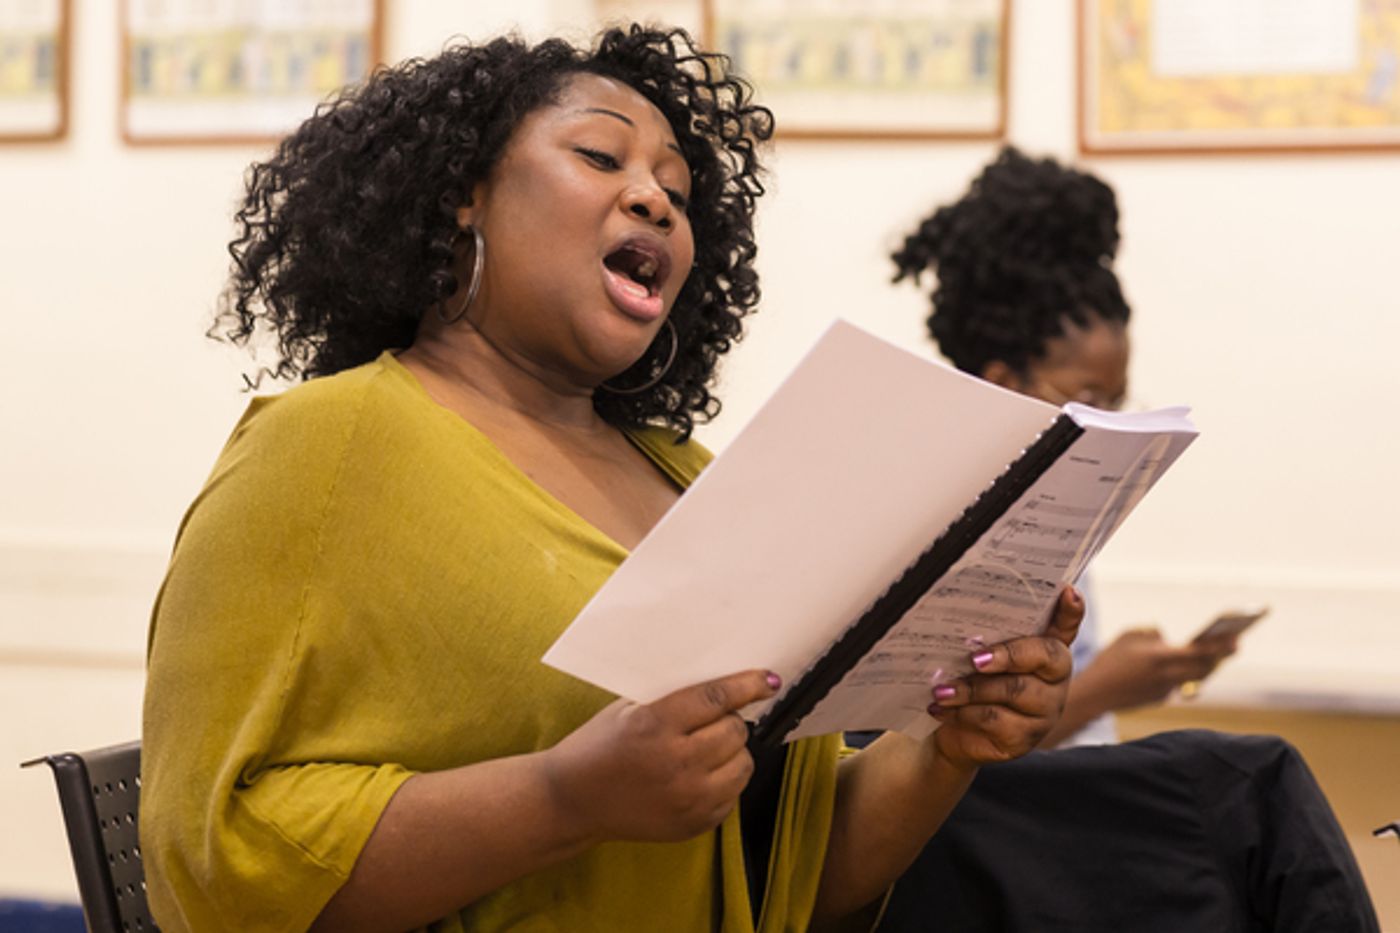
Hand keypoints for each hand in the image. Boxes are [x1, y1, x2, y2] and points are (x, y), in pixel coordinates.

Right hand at [541, 669, 777, 843]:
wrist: (573, 801)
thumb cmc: (599, 747)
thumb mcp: (629, 709)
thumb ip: (674, 698)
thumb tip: (726, 684)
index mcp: (655, 726)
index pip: (716, 699)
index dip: (746, 685)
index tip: (767, 679)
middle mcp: (675, 764)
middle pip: (735, 731)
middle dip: (729, 721)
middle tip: (711, 722)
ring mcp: (687, 799)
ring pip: (743, 764)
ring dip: (731, 751)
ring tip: (706, 749)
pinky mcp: (694, 825)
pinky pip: (733, 795)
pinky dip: (723, 781)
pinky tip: (697, 776)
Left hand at [927, 586, 1082, 768]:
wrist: (954, 733)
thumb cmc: (969, 683)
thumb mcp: (974, 657)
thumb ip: (981, 637)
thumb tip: (964, 621)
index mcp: (1044, 649)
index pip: (1065, 625)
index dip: (1070, 611)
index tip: (1069, 592)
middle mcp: (1053, 678)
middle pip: (1043, 656)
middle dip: (1007, 654)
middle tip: (974, 658)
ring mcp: (1044, 710)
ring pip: (1015, 690)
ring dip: (972, 688)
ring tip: (941, 690)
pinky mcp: (1025, 738)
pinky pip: (997, 720)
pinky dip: (965, 713)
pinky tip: (941, 709)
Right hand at [1079, 626, 1236, 710]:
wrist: (1095, 694)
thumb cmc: (1110, 660)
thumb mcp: (1129, 636)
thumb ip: (1153, 634)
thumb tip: (1167, 639)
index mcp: (1160, 657)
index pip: (1199, 651)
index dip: (1220, 645)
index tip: (1237, 639)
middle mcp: (1167, 676)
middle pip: (1204, 667)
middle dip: (1220, 656)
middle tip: (1234, 644)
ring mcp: (1166, 690)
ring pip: (1194, 677)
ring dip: (1205, 665)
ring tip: (1216, 652)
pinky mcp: (1161, 699)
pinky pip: (1178, 683)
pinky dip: (1182, 674)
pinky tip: (1183, 666)